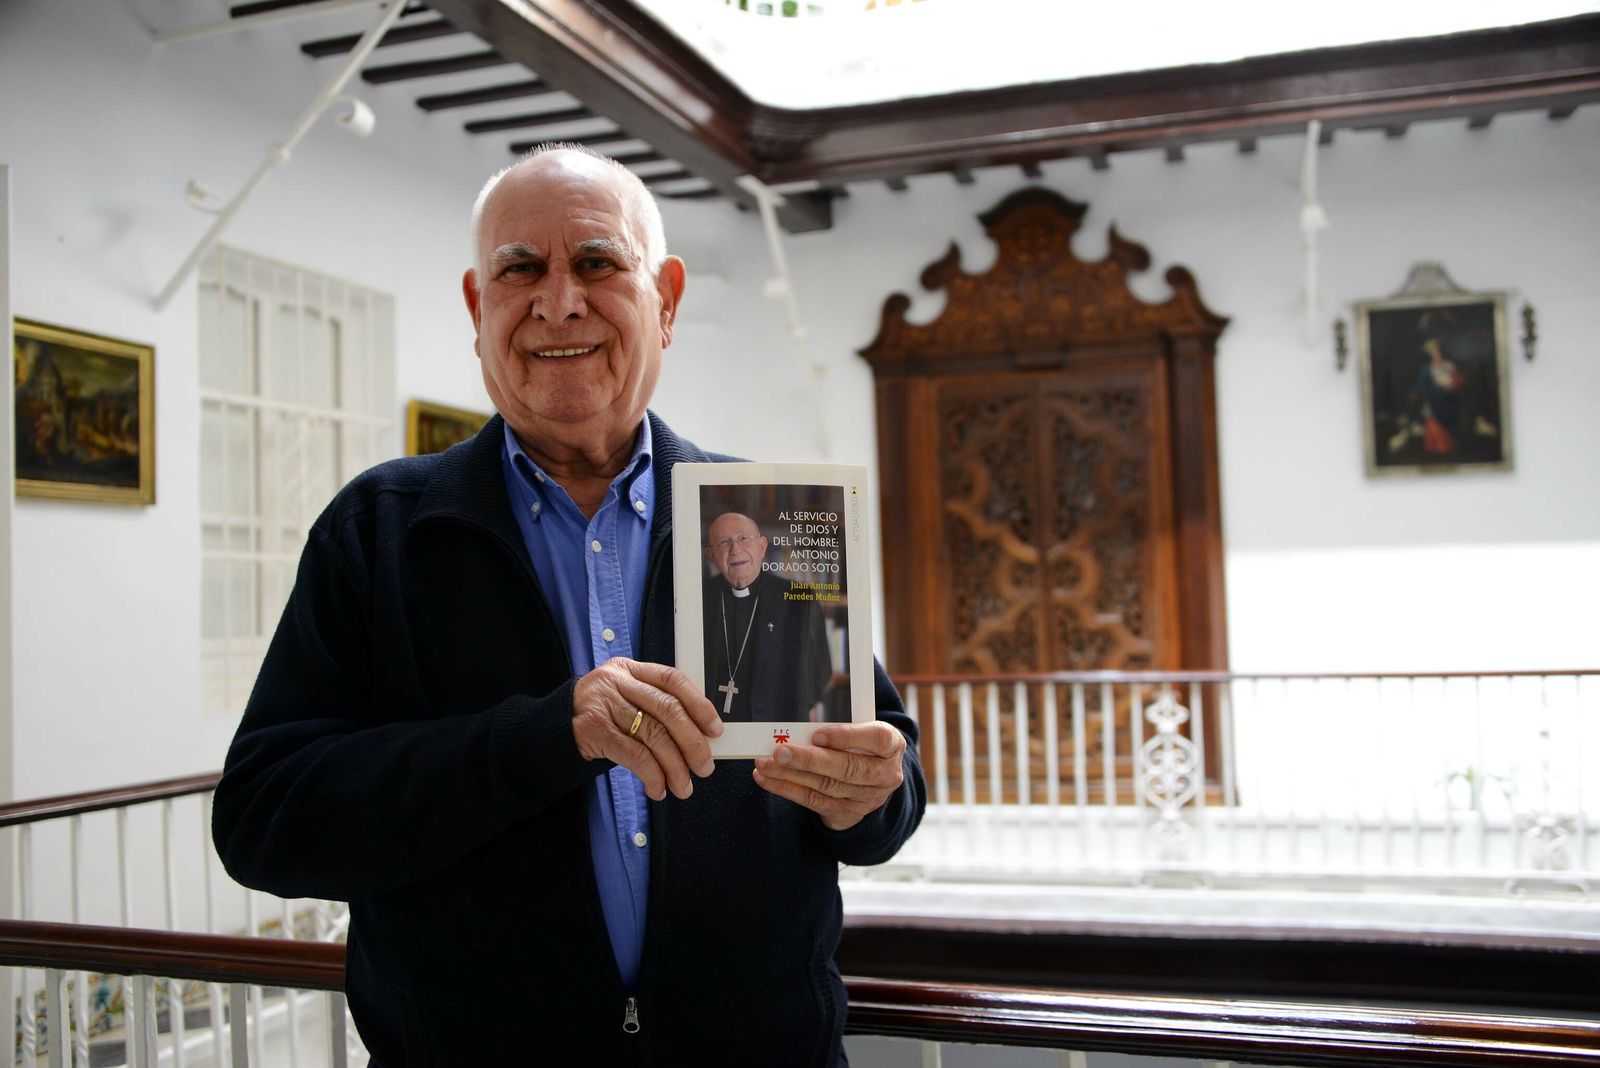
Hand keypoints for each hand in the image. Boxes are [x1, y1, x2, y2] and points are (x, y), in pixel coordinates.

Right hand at [571, 658, 721, 801]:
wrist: (550, 729)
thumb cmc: (599, 715)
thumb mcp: (623, 698)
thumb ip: (654, 708)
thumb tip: (699, 737)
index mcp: (630, 669)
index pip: (673, 680)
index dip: (699, 704)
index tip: (715, 730)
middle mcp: (617, 681)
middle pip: (667, 709)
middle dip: (692, 742)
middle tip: (705, 768)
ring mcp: (604, 704)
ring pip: (653, 735)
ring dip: (674, 766)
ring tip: (684, 787)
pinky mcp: (593, 730)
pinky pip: (633, 754)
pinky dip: (652, 774)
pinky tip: (658, 788)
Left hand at [752, 722, 906, 830]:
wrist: (874, 779)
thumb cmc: (861, 743)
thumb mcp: (861, 726)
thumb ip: (838, 718)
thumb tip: (805, 716)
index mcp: (892, 745)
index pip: (877, 739)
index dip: (847, 736)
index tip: (817, 734)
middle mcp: (885, 774)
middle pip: (848, 768)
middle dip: (810, 760)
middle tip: (780, 752)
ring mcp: (868, 798)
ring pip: (827, 786)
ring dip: (790, 775)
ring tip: (765, 763)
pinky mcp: (848, 813)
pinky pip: (814, 801)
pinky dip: (787, 789)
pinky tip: (767, 779)